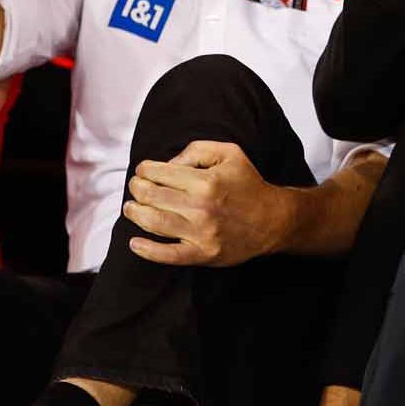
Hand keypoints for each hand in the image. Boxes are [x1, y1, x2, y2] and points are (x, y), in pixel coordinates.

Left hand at [122, 141, 295, 266]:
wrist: (273, 220)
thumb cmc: (248, 184)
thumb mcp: (229, 153)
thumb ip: (196, 150)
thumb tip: (167, 163)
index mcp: (205, 181)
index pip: (158, 172)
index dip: (144, 170)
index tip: (144, 171)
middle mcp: (201, 207)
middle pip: (151, 196)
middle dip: (136, 188)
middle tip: (136, 188)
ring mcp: (201, 233)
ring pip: (153, 222)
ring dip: (134, 213)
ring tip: (131, 208)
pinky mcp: (203, 254)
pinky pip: (168, 255)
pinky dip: (147, 250)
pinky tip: (135, 243)